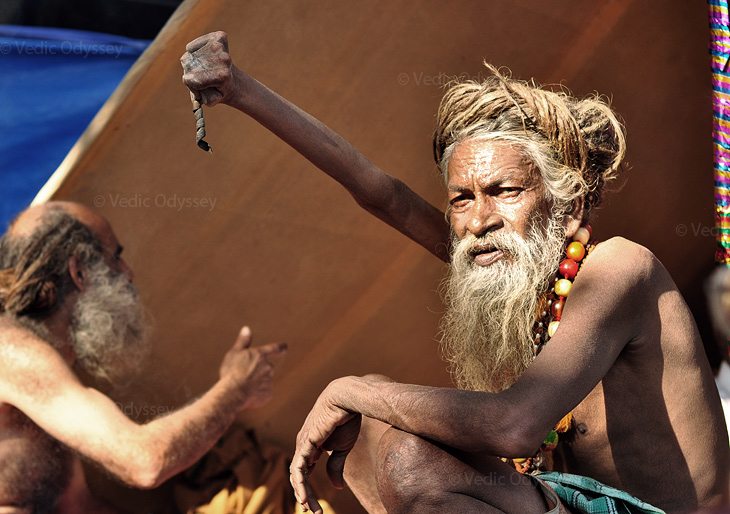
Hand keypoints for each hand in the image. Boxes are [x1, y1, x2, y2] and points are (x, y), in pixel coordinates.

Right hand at [180, 31, 240, 106]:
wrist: (234, 82)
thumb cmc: (218, 91)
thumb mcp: (209, 100)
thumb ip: (198, 95)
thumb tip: (189, 79)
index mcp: (221, 76)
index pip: (189, 79)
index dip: (193, 86)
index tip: (203, 88)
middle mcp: (223, 59)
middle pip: (188, 64)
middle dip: (192, 73)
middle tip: (205, 77)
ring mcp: (221, 47)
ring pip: (189, 53)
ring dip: (194, 61)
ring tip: (205, 67)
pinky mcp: (219, 36)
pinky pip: (195, 43)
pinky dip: (195, 48)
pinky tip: (205, 56)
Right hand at [219, 326, 286, 409]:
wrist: (232, 393)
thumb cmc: (231, 372)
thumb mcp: (234, 353)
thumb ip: (243, 341)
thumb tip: (247, 329)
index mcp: (260, 355)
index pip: (275, 348)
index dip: (280, 347)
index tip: (285, 346)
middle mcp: (268, 367)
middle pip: (267, 367)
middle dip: (259, 370)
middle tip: (244, 376)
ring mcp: (269, 381)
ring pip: (265, 380)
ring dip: (257, 382)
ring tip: (243, 386)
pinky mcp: (268, 393)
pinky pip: (263, 392)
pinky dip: (257, 393)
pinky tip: (247, 394)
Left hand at [290, 379, 358, 512]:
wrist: (347, 400)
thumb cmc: (346, 419)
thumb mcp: (342, 448)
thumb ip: (336, 466)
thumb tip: (336, 488)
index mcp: (311, 446)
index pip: (305, 472)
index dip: (309, 490)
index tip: (317, 508)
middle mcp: (303, 446)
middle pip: (299, 476)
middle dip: (306, 496)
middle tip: (314, 513)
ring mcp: (302, 444)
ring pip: (297, 475)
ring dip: (303, 494)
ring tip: (309, 509)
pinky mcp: (305, 443)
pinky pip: (298, 468)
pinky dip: (300, 484)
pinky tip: (304, 498)